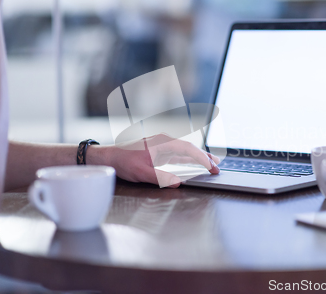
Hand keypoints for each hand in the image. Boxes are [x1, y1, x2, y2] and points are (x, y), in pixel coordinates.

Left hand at [88, 134, 219, 187]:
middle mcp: (164, 142)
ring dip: (198, 158)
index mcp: (162, 143)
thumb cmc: (123, 162)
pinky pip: (179, 154)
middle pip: (190, 148)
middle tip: (217, 168)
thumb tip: (178, 183)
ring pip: (185, 151)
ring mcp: (162, 146)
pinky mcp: (160, 152)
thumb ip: (160, 177)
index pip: (188, 149)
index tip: (211, 167)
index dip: (202, 158)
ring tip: (212, 164)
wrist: (109, 157)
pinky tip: (195, 163)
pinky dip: (189, 159)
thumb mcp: (141, 172)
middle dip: (204, 158)